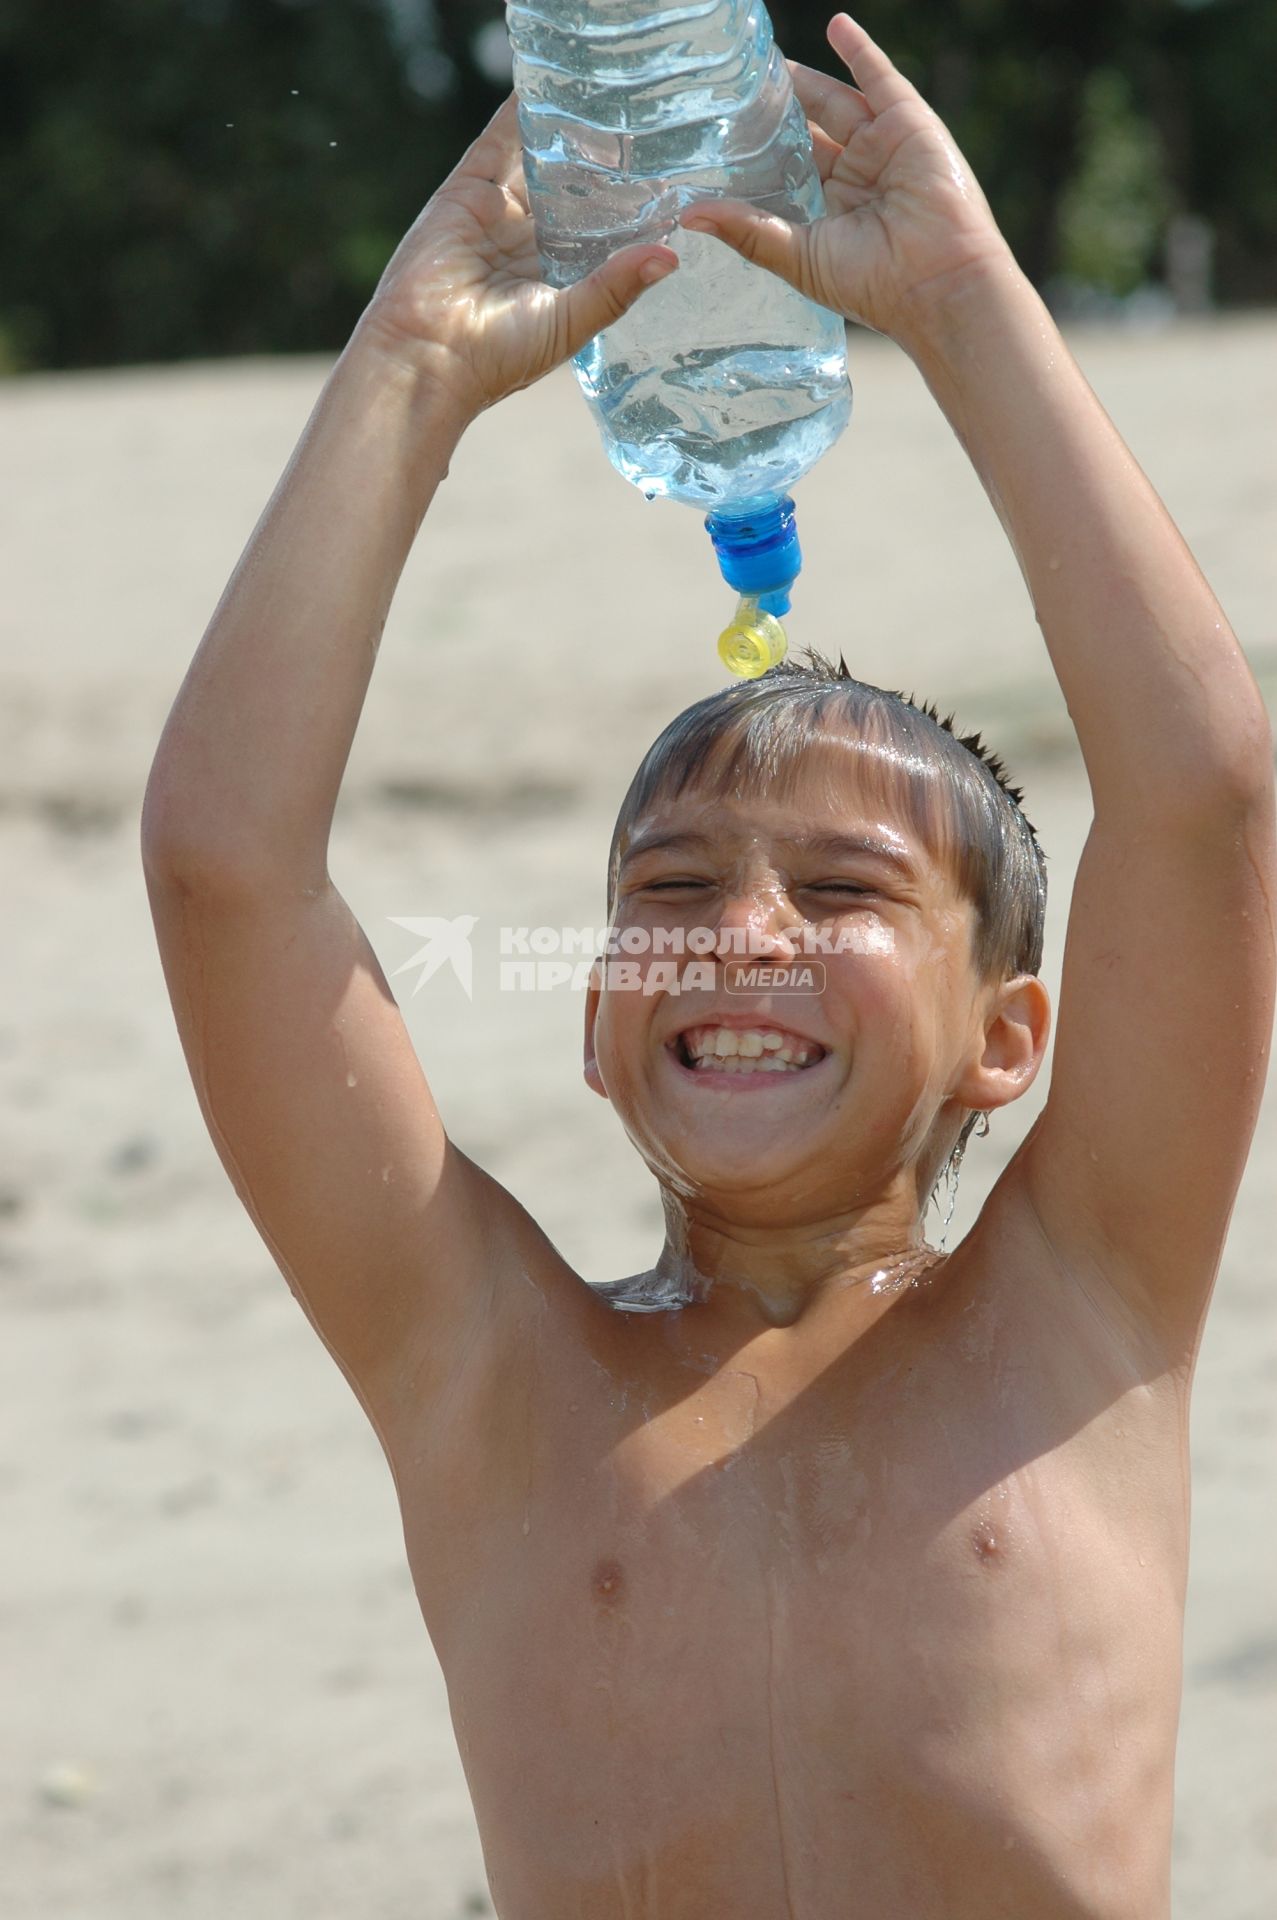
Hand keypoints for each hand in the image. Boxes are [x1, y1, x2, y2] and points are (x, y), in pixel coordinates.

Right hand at [359, 95, 677, 416]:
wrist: (428, 358)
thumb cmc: (498, 358)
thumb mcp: (570, 323)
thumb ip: (616, 286)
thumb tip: (671, 256)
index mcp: (559, 274)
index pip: (602, 227)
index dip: (633, 203)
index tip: (674, 177)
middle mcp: (530, 240)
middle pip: (573, 186)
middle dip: (603, 158)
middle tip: (647, 123)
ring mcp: (498, 212)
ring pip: (539, 158)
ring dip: (565, 128)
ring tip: (606, 91)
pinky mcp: (467, 192)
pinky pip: (499, 141)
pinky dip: (519, 111)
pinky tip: (545, 82)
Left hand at [680, 14, 1012, 346]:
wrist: (936, 280)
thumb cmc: (872, 284)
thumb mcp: (798, 257)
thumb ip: (748, 230)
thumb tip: (689, 215)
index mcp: (830, 212)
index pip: (788, 172)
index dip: (758, 155)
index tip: (719, 140)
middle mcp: (856, 178)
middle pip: (808, 133)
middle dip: (776, 113)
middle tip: (737, 92)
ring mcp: (882, 148)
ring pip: (834, 104)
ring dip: (804, 83)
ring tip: (769, 64)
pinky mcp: (907, 124)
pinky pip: (879, 78)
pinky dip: (859, 51)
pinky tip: (835, 26)